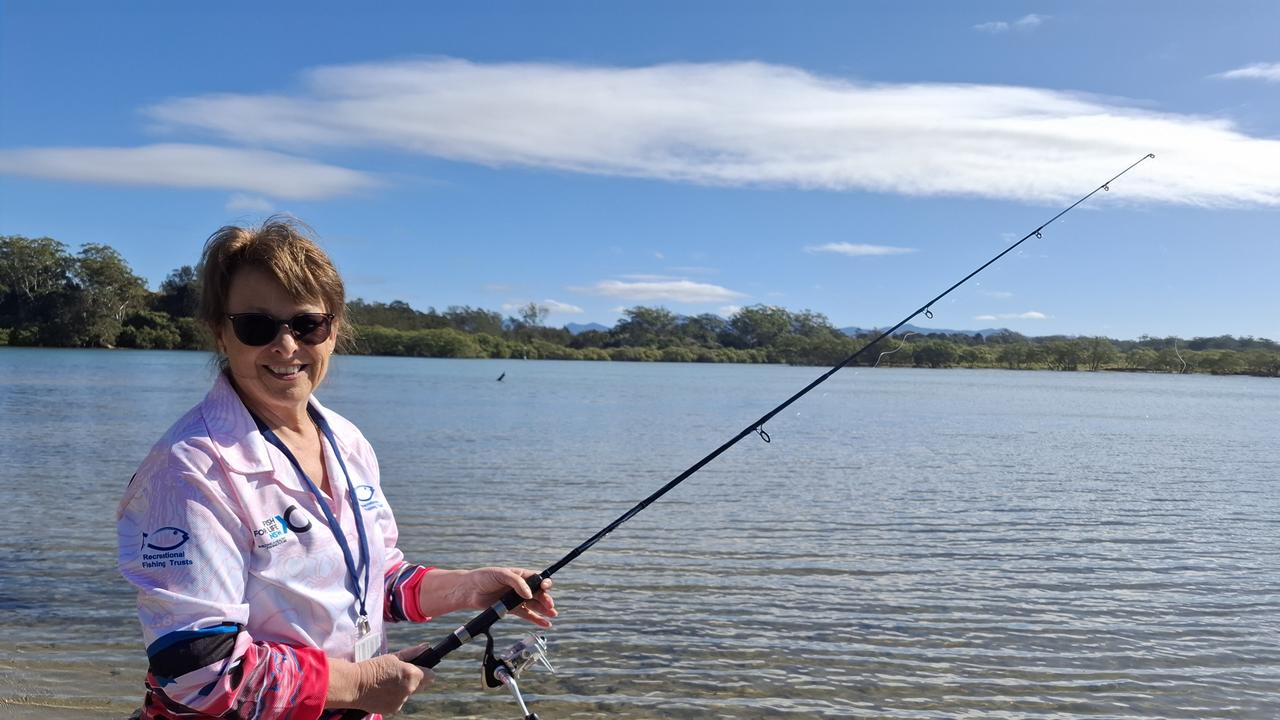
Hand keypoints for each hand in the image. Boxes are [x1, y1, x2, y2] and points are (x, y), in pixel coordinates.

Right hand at [325, 653, 434, 714]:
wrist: (355, 685)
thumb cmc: (373, 667)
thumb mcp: (393, 657)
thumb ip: (412, 653)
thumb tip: (426, 647)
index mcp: (411, 675)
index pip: (430, 675)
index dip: (425, 670)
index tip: (418, 669)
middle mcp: (409, 690)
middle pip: (421, 685)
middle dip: (415, 680)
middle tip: (400, 675)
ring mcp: (401, 701)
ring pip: (409, 694)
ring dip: (404, 689)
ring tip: (388, 683)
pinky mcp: (393, 709)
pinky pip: (399, 701)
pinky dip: (394, 697)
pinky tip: (384, 691)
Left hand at [418, 567, 556, 626]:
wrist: (469, 590)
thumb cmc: (484, 577)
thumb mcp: (501, 574)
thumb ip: (517, 583)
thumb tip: (529, 594)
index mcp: (521, 575)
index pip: (538, 579)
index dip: (544, 583)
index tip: (546, 587)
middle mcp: (522, 587)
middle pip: (539, 593)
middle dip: (546, 599)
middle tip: (549, 605)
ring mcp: (517, 599)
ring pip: (535, 605)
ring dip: (545, 610)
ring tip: (552, 615)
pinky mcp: (512, 610)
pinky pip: (527, 615)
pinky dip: (536, 619)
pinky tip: (545, 623)